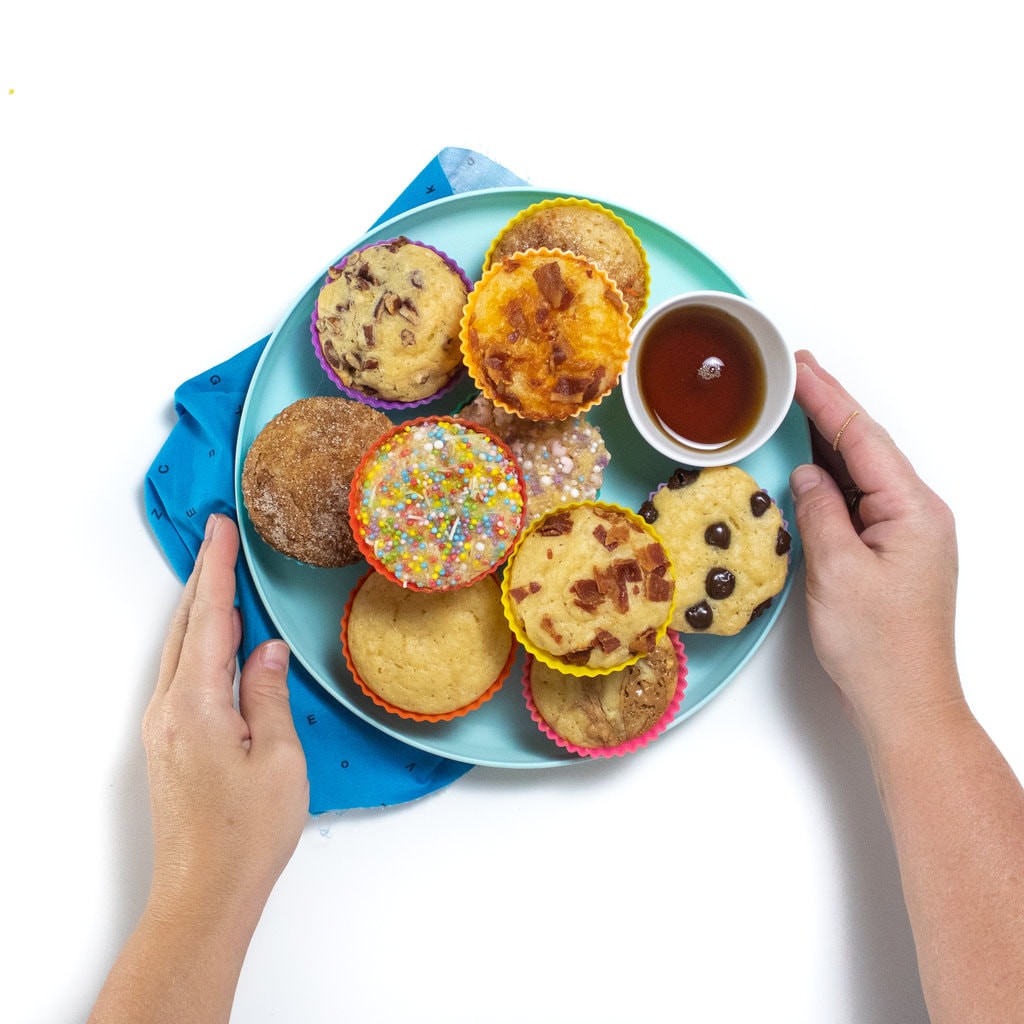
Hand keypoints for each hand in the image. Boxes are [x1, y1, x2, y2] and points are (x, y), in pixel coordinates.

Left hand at [143, 512, 307, 932]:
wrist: (204, 894)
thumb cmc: (247, 834)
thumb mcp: (278, 758)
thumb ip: (268, 696)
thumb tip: (265, 653)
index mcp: (195, 705)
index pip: (209, 619)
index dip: (217, 569)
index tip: (221, 528)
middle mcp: (167, 709)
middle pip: (185, 628)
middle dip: (204, 578)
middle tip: (220, 536)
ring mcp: (162, 727)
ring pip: (180, 650)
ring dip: (200, 610)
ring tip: (221, 576)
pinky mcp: (168, 743)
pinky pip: (181, 675)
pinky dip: (199, 643)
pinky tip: (218, 640)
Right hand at [789, 350, 961, 734]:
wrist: (905, 700)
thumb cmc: (877, 645)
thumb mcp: (836, 571)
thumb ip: (820, 512)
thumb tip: (807, 476)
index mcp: (912, 509)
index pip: (862, 439)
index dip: (826, 399)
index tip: (798, 367)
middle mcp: (918, 513)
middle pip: (867, 447)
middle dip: (828, 408)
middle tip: (792, 372)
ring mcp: (908, 532)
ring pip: (863, 471)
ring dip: (829, 439)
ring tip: (795, 405)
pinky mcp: (894, 551)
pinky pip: (860, 499)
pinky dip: (833, 476)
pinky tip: (811, 463)